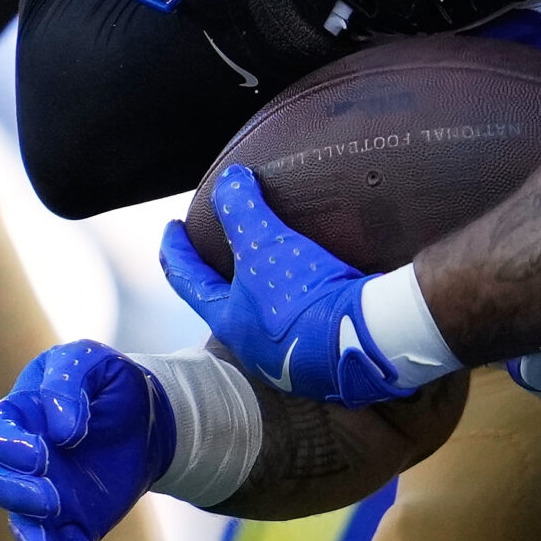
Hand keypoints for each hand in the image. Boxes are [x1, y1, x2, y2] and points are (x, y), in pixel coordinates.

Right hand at [0, 340, 174, 540]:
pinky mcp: (76, 520)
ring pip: (23, 524)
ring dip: (35, 535)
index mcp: (20, 417)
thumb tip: (61, 430)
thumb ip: (67, 383)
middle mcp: (25, 461)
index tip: (42, 450)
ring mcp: (48, 494)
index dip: (8, 446)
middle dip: (17, 493)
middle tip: (50, 494)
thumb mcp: (90, 360)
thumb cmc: (109, 382)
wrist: (149, 416)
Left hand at [158, 167, 412, 406]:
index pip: (188, 282)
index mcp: (230, 323)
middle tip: (221, 251)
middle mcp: (255, 349)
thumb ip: (240, 209)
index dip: (176, 251)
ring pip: (267, 321)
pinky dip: (303, 305)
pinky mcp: (327, 359)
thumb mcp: (265, 244)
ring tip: (274, 268)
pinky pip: (306, 326)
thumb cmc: (304, 296)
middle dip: (221, 278)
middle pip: (226, 307)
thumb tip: (228, 179)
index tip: (171, 229)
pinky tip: (318, 290)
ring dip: (265, 294)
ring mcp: (292, 360)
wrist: (368, 338)